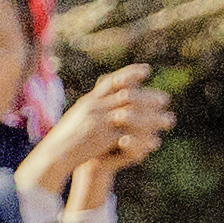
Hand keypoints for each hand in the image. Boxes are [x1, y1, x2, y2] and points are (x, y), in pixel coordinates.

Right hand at [21, 67, 169, 196]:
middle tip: (165, 99)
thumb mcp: (78, 114)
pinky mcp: (102, 137)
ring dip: (153, 117)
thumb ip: (94, 103)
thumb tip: (105, 91)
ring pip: (132, 114)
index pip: (112, 81)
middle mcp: (94, 107)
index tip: (147, 70)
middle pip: (128, 96)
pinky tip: (154, 140)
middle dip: (148, 97)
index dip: (130, 73)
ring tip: (168, 120)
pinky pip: (128, 134)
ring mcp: (98, 121)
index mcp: (89, 100)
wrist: (55, 153)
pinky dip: (143, 137)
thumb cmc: (66, 135)